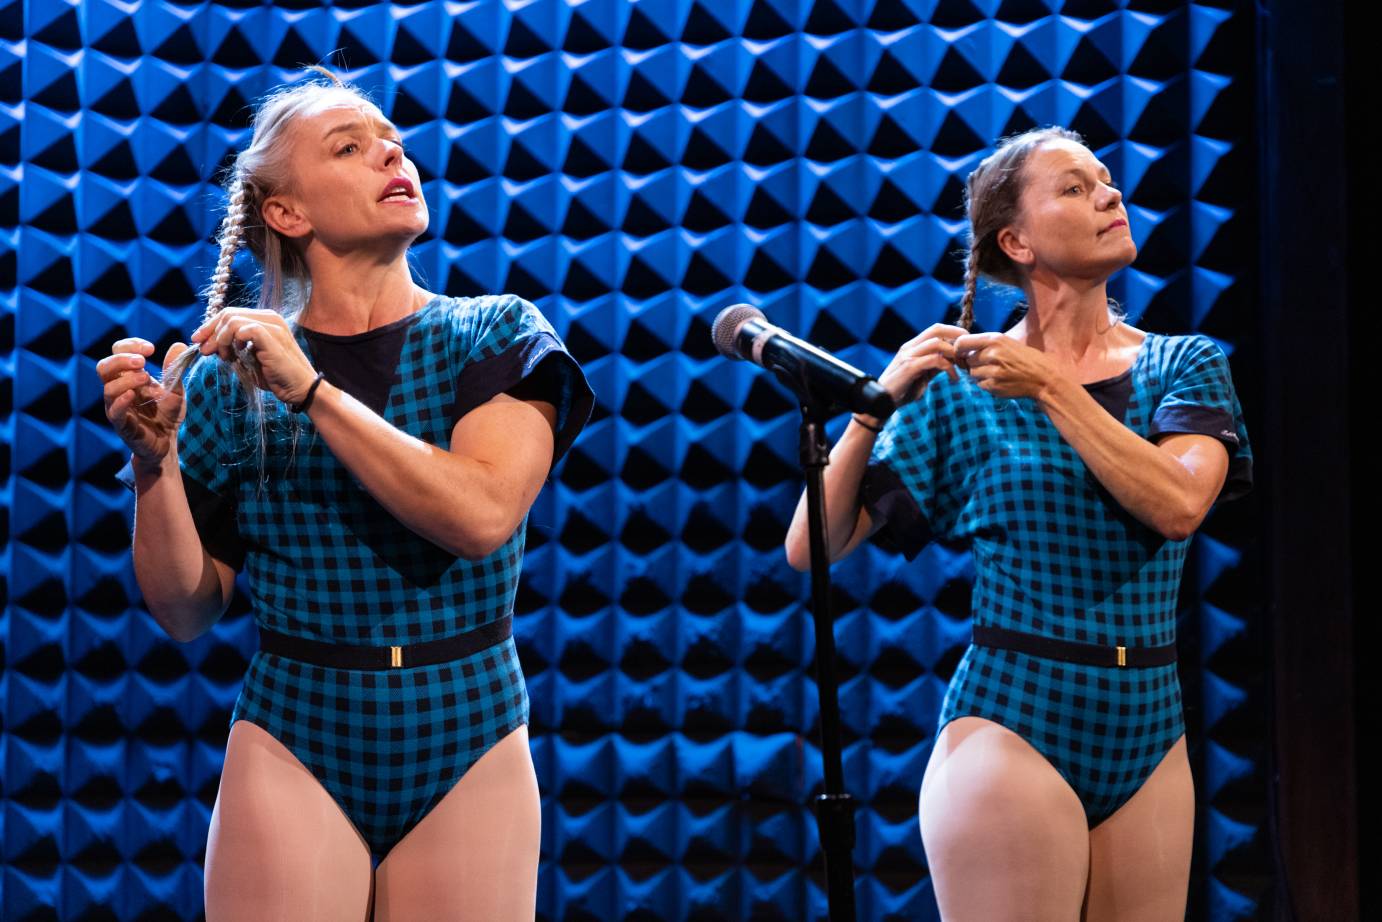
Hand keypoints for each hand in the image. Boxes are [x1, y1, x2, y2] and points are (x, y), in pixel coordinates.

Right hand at [98, 338, 191, 464]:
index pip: (118, 352)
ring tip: (145, 378)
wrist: (168, 443)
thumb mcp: (176, 389)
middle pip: (104, 367)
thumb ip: (175, 369)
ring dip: (125, 379)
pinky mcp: (122, 425)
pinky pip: (113, 411)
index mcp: (128, 376)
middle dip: (121, 359)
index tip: (150, 349)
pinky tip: (132, 395)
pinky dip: (120, 401)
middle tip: (143, 361)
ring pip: (107, 388)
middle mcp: (118, 389)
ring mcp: (117, 407)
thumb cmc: (167, 415)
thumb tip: (178, 345)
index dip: (130, 346)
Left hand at [192, 308, 318, 405]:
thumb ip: (233, 347)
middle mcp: (269, 317)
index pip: (230, 314)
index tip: (198, 340)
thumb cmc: (276, 376)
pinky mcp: (272, 336)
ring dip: (220, 339)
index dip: (210, 326)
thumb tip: (209, 343)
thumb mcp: (249, 358)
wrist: (300, 388)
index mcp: (265, 320)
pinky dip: (231, 341)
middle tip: (203, 350)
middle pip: (228, 314)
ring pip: (232, 320)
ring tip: (222, 357)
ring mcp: (272, 325)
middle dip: (210, 332)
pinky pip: (242, 329)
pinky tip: (234, 356)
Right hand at [869, 323, 966, 420]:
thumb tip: (951, 361)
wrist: (881, 403)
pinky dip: (949, 368)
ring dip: (954, 353)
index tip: (967, 347)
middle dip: (957, 336)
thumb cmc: (901, 391)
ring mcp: (908, 356)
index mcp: (912, 347)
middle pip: (937, 329)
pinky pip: (935, 360)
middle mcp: (909, 347)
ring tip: (963, 367)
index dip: (954, 333)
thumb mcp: (921, 375)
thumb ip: (933, 366)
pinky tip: (954, 379)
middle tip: (969, 351)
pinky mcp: (909, 367)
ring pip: (937, 343)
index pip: (936, 329)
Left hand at [952, 332, 1057, 399]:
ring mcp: (993, 371)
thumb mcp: (1005, 342)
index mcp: (994, 339)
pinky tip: (999, 380)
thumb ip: (984, 343)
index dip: (958, 350)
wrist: (1042, 376)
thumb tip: (959, 348)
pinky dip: (986, 384)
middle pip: (967, 360)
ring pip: (972, 373)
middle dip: (972, 364)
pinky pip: (980, 385)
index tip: (961, 355)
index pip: (961, 342)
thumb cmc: (1023, 357)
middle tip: (988, 365)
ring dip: (979, 374)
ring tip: (996, 372)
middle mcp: (992, 353)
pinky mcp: (994, 385)